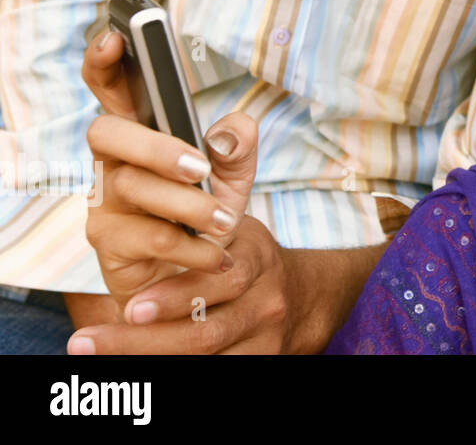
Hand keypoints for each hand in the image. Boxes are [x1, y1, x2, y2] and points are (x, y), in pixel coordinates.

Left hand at [70, 213, 297, 354]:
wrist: (302, 293)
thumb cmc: (245, 256)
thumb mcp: (233, 230)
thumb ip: (196, 221)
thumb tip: (148, 187)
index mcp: (257, 257)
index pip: (217, 280)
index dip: (172, 298)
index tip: (129, 306)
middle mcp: (267, 300)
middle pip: (207, 331)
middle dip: (144, 340)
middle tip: (90, 341)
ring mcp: (267, 336)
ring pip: (205, 357)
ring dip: (146, 358)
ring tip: (95, 356)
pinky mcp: (263, 361)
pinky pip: (215, 371)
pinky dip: (173, 369)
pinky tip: (135, 369)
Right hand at [81, 30, 258, 312]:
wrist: (201, 276)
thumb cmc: (208, 213)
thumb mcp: (234, 174)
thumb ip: (239, 145)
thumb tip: (232, 130)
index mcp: (142, 132)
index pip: (112, 89)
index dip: (105, 62)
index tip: (114, 37)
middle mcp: (114, 162)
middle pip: (106, 133)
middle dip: (153, 147)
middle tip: (198, 167)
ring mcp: (104, 202)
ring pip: (132, 188)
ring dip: (187, 205)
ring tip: (224, 221)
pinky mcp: (108, 243)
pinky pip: (145, 238)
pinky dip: (189, 246)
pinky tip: (214, 253)